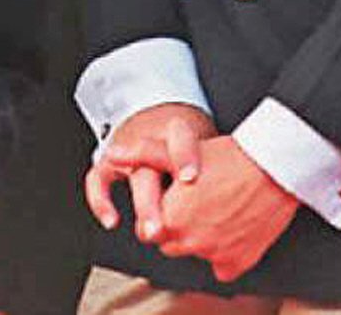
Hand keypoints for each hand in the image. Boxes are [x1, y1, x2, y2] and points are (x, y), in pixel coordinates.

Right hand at [82, 101, 215, 242]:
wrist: (154, 108)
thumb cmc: (184, 134)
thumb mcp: (204, 139)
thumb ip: (216, 165)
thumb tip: (244, 199)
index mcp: (175, 129)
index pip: (179, 137)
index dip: (184, 156)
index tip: (189, 178)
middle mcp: (149, 137)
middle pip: (152, 165)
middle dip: (156, 200)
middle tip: (164, 228)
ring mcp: (127, 147)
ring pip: (129, 175)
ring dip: (141, 205)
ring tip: (151, 231)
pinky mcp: (110, 159)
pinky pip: (97, 179)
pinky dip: (101, 200)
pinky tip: (112, 220)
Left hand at [153, 135, 297, 281]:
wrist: (275, 168)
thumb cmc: (230, 156)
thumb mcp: (180, 150)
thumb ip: (144, 154)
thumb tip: (114, 153)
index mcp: (170, 217)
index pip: (148, 228)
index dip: (162, 212)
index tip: (178, 200)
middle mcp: (188, 241)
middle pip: (170, 243)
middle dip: (179, 228)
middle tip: (199, 204)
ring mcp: (213, 254)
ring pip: (195, 254)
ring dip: (201, 240)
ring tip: (217, 211)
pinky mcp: (236, 262)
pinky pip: (222, 268)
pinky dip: (225, 254)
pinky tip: (233, 230)